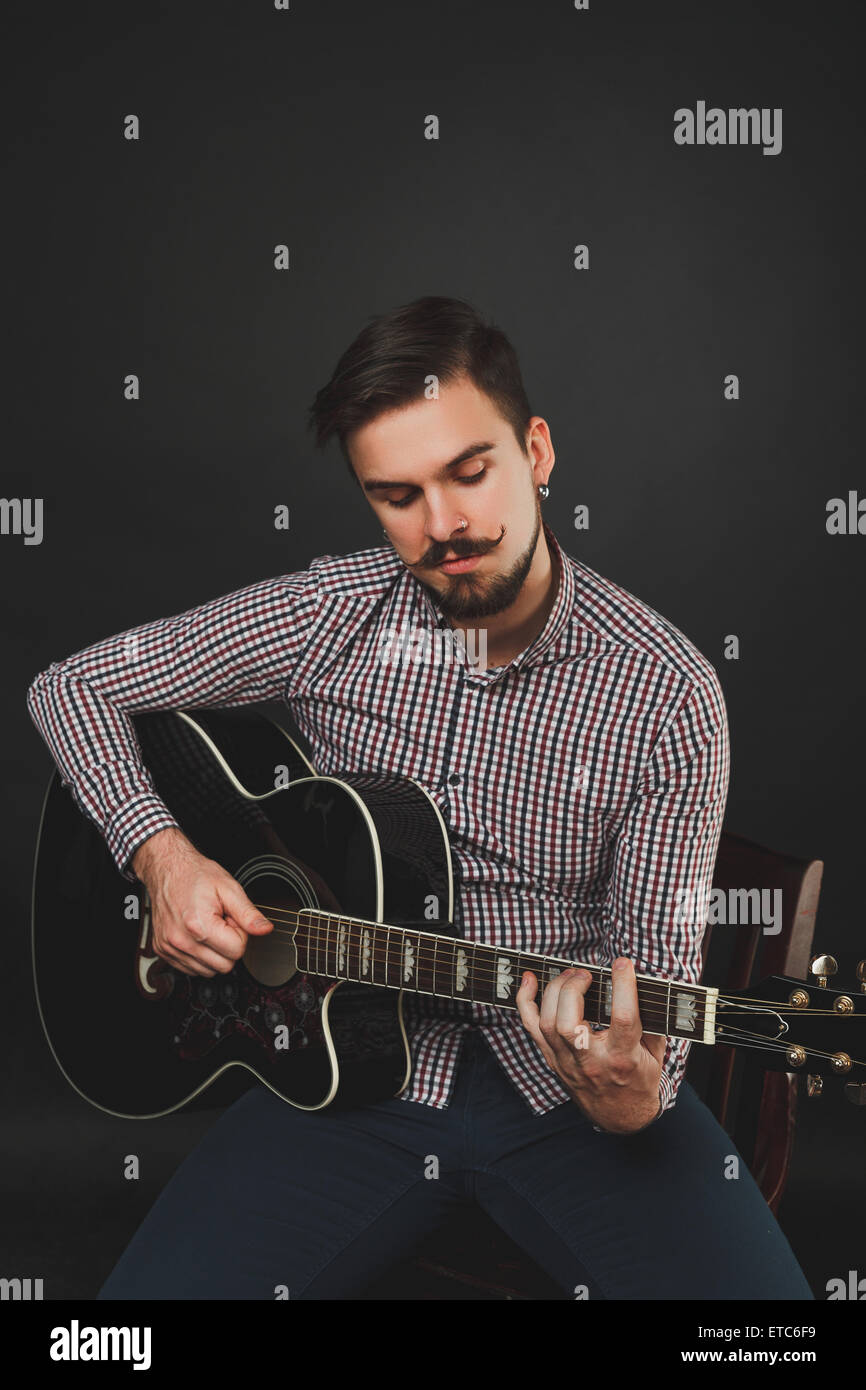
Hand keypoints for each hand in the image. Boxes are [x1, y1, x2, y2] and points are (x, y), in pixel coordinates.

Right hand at [135, 830, 273, 976]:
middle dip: (228, 946)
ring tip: (208, 927)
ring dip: (214, 952)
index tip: (231, 919)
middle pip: (224, 966)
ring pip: (208, 971)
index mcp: (199, 925)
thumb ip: (248, 913)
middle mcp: (181, 941)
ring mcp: (170, 948)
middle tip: (221, 923)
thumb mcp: (229, 888)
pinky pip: (191, 969)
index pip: (237, 951)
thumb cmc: (196, 876)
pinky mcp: (163, 951)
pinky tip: (197, 935)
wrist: (168, 870)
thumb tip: (265, 929)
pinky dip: (199, 956)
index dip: (240, 934)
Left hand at [516, 957, 666, 1133]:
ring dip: (554, 991)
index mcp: (623, 1058)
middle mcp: (591, 1061)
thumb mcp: (656, 1053)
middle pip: (569, 1022)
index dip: (623, 987)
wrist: (620, 1118)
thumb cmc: (640, 1080)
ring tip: (570, 975)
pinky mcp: (553, 1060)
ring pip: (547, 1024)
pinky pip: (531, 1028)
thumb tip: (651, 984)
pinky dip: (525, 1001)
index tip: (623, 964)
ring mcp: (567, 1062)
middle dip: (574, 988)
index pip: (622, 1019)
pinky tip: (529, 981)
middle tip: (586, 972)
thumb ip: (653, 1019)